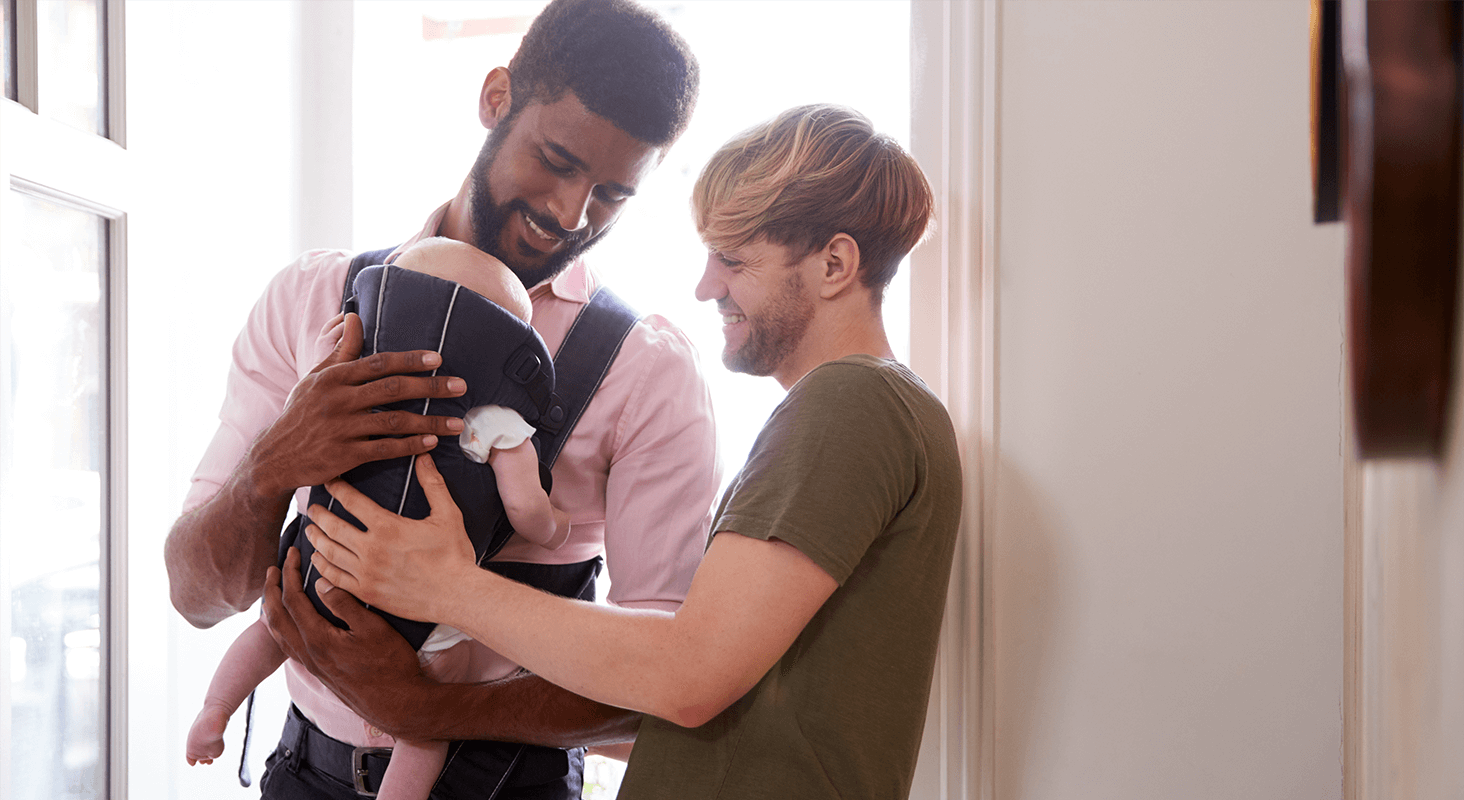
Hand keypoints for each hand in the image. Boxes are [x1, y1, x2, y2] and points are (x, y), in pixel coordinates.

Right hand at [246, 312, 467, 497]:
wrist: (275, 456)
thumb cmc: (301, 412)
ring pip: (394, 422)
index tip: (439, 358)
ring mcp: (342, 428)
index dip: (410, 360)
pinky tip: (432, 444)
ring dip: (430, 422)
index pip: (379, 364)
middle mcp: (339, 400)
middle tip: (461, 386)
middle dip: (431, 387)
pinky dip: (410, 446)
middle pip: (393, 390)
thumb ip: (341, 351)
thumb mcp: (316, 378)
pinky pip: (384, 449)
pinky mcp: (345, 455)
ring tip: (457, 423)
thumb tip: (354, 316)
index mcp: (334, 377)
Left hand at [261, 547, 428, 733]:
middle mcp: (308, 653)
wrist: (398, 705)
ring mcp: (312, 665)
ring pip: (278, 635)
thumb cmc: (391, 666)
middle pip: (275, 617)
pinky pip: (288, 646)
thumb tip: (323, 582)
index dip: (290, 573)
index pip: (293, 599)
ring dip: (271, 610)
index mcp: (319, 639)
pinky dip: (281, 628)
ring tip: (273, 592)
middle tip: (273, 569)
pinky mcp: (319, 672)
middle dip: (271, 590)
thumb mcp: (374, 628)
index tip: (294, 553)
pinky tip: (291, 624)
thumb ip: (345, 604)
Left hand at [304, 454, 477, 621]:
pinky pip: (335, 579)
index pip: (352, 501)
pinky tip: (317, 562)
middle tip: (311, 507)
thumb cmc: (454, 554)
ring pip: (329, 553)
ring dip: (316, 539)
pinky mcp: (367, 593)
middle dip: (319, 515)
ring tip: (310, 531)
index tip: (328, 482)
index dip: (337, 489)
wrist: (457, 595)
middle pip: (333, 527)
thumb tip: (424, 456)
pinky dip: (322, 569)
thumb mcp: (448, 514)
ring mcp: (366, 573)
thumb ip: (432, 483)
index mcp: (387, 527)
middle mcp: (371, 549)